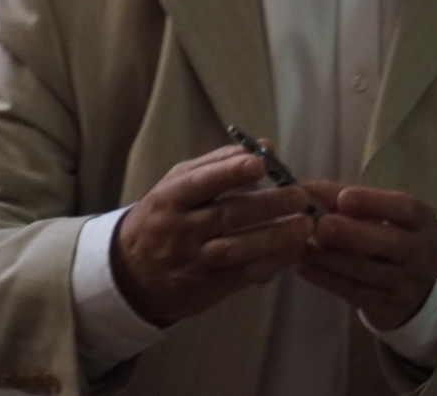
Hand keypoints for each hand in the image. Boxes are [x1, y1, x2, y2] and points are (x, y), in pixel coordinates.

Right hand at [111, 144, 314, 324]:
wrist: (131, 274)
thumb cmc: (165, 215)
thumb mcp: (180, 183)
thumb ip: (221, 162)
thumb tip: (266, 146)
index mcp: (170, 198)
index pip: (200, 183)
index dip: (230, 172)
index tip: (260, 164)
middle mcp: (179, 231)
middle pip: (226, 216)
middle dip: (267, 205)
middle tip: (300, 195)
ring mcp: (193, 262)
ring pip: (237, 249)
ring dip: (275, 237)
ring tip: (305, 224)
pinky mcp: (207, 288)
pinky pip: (243, 274)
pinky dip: (272, 262)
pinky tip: (295, 249)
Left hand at [298, 183, 436, 330]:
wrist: (418, 281)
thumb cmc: (391, 231)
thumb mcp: (383, 211)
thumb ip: (348, 198)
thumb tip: (306, 192)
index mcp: (421, 220)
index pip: (404, 209)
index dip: (375, 203)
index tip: (344, 197)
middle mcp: (420, 253)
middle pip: (390, 244)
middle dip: (352, 234)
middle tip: (320, 226)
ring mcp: (405, 283)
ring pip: (367, 272)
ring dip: (331, 259)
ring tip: (303, 246)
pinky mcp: (386, 305)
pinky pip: (354, 293)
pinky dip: (326, 279)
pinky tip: (304, 266)